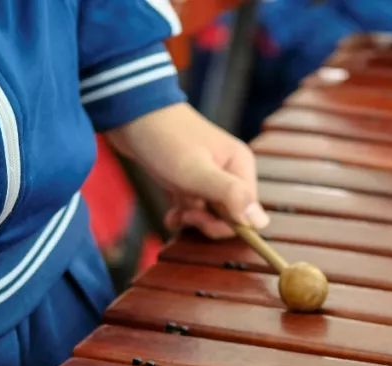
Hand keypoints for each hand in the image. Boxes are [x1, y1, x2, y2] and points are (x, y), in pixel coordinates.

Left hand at [105, 103, 269, 238]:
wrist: (130, 115)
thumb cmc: (165, 141)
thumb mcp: (197, 172)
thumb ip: (230, 195)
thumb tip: (261, 222)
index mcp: (240, 166)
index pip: (247, 212)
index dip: (225, 224)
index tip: (198, 217)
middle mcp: (230, 171)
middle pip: (229, 215)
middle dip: (206, 222)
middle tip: (184, 213)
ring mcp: (210, 176)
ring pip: (210, 214)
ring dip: (192, 220)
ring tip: (174, 214)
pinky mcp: (191, 180)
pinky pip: (195, 209)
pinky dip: (183, 216)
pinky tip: (170, 215)